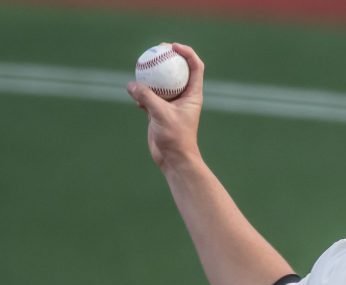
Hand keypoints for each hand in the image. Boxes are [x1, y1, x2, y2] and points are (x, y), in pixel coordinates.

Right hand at [126, 43, 204, 169]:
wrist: (173, 159)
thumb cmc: (175, 138)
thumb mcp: (161, 115)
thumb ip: (147, 98)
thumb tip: (131, 84)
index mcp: (193, 94)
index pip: (195, 67)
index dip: (187, 52)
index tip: (172, 47)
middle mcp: (184, 96)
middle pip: (178, 69)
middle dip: (169, 56)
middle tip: (155, 48)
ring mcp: (171, 103)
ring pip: (162, 81)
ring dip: (152, 73)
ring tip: (142, 63)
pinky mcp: (158, 111)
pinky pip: (149, 94)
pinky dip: (141, 91)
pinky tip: (133, 93)